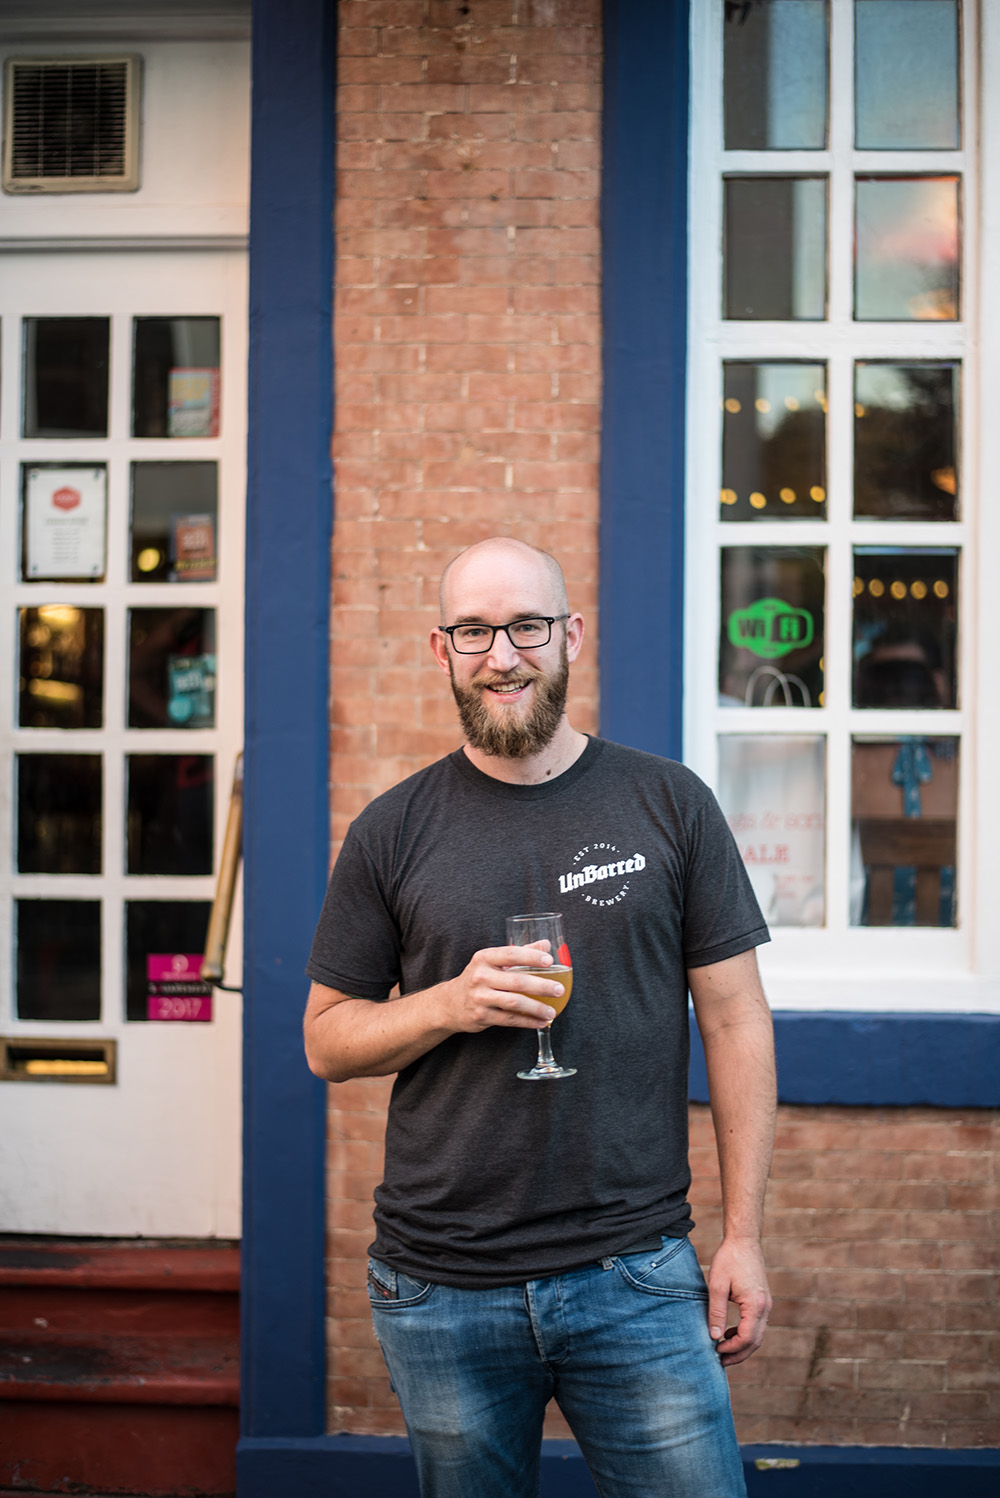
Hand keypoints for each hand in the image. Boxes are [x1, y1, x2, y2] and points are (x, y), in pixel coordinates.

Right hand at [436, 943, 562, 1032]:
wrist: (450, 1003)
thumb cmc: (479, 978)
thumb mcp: (494, 962)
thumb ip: (520, 952)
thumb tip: (546, 944)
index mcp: (484, 958)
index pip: (511, 954)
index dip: (531, 956)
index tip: (550, 961)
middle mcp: (480, 976)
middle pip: (516, 981)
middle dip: (541, 986)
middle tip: (559, 989)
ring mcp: (480, 997)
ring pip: (514, 1002)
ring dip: (537, 1008)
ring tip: (552, 1011)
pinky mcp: (481, 1016)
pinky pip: (509, 1019)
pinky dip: (527, 1022)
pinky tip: (541, 1022)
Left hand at [706, 1237, 770, 1366]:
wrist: (744, 1241)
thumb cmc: (729, 1259)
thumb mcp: (717, 1285)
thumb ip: (716, 1312)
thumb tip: (714, 1336)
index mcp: (755, 1305)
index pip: (746, 1338)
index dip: (731, 1349)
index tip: (715, 1351)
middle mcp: (765, 1307)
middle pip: (755, 1341)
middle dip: (738, 1354)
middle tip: (720, 1361)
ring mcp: (766, 1304)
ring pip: (758, 1335)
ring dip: (742, 1346)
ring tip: (723, 1350)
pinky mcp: (763, 1301)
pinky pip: (757, 1325)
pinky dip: (745, 1334)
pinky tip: (729, 1332)